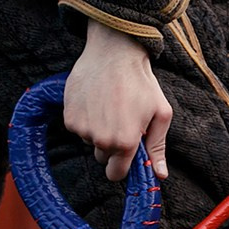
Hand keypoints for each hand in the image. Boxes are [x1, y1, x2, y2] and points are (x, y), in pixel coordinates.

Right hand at [63, 19, 172, 180]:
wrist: (114, 53)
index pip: (116, 174)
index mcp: (125, 142)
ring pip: (90, 142)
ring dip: (99, 130)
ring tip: (109, 106)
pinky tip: (96, 101)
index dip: (122, 166)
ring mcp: (82, 129)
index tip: (125, 155)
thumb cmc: (141, 82)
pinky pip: (78, 129)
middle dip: (112, 145)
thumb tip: (159, 175)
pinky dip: (85, 119)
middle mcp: (101, 140)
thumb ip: (157, 147)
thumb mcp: (160, 114)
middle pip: (103, 157)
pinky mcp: (68, 118)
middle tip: (121, 120)